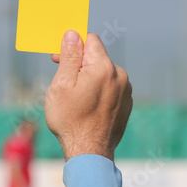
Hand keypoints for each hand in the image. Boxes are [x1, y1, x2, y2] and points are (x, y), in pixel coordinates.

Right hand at [45, 30, 132, 160]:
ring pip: (104, 73)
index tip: (59, 58)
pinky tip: (88, 106)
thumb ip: (70, 56)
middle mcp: (120, 76)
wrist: (89, 152)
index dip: (73, 45)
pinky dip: (100, 90)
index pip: (90, 40)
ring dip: (91, 78)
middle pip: (98, 57)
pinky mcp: (127, 103)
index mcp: (103, 67)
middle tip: (64, 80)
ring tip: (77, 98)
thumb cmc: (70, 120)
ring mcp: (126, 90)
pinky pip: (111, 88)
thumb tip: (72, 34)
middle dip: (81, 63)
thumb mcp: (62, 85)